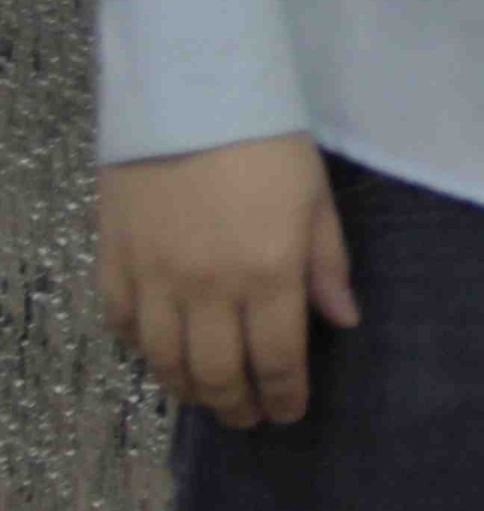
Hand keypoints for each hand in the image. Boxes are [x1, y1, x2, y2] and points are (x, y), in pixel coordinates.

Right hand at [94, 134, 359, 427]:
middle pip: (217, 373)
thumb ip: (327, 264)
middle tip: (249, 417)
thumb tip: (343, 321)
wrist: (189, 92)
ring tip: (208, 397)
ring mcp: (154, 279)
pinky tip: (160, 355)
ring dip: (189, 390)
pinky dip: (142, 351)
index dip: (284, 395)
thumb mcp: (315, 196)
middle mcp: (208, 288)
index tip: (289, 413)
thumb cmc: (267, 139)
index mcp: (268, 272)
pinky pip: (122, 326)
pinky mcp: (113, 262)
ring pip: (165, 361)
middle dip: (237, 405)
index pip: (277, 359)